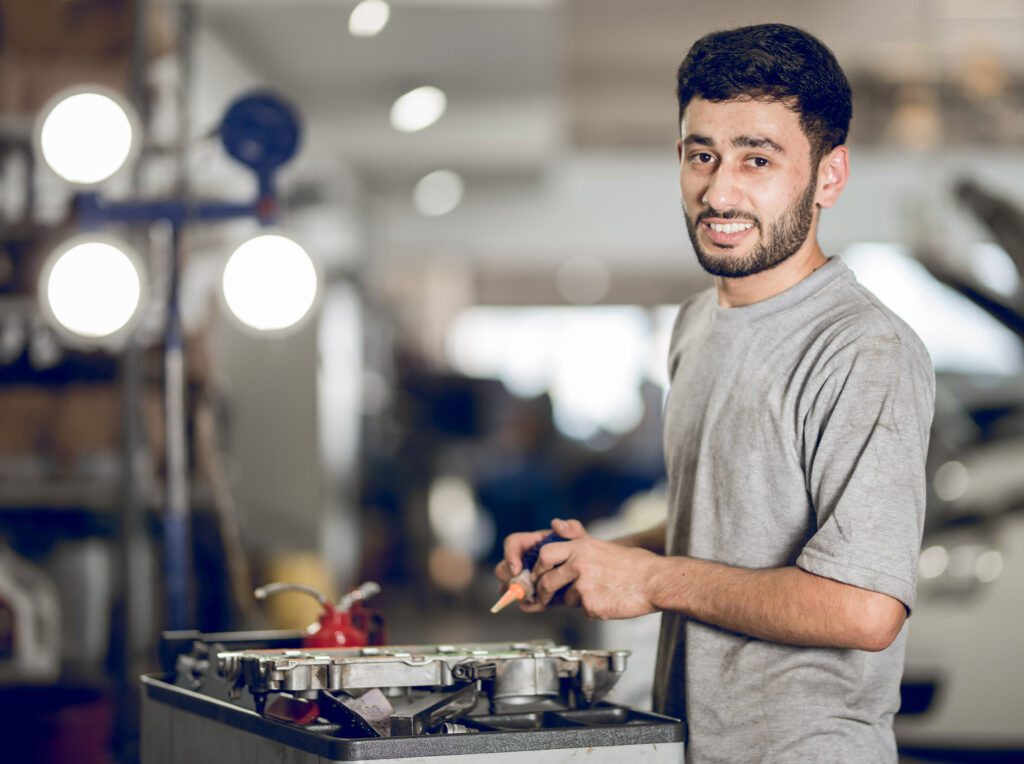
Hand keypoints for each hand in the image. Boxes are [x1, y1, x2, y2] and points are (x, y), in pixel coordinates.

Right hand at [493, 518, 586, 599]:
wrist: (594, 575)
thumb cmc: (586, 553)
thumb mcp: (582, 539)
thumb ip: (572, 528)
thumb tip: (556, 523)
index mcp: (533, 543)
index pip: (512, 543)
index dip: (510, 555)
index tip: (517, 568)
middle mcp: (526, 560)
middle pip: (504, 568)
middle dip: (510, 578)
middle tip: (523, 587)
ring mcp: (528, 579)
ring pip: (509, 586)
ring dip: (518, 593)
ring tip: (533, 596)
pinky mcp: (535, 595)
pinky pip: (523, 602)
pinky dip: (529, 604)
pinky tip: (540, 604)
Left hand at [530, 529, 662, 619]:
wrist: (655, 581)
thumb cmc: (634, 564)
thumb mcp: (602, 545)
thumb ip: (577, 541)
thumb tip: (556, 527)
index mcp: (581, 547)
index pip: (545, 554)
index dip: (539, 568)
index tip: (540, 575)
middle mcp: (579, 564)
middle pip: (546, 580)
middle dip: (543, 591)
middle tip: (545, 597)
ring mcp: (584, 585)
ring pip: (566, 599)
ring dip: (577, 600)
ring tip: (599, 594)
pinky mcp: (591, 604)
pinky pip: (583, 611)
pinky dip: (593, 610)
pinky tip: (608, 602)